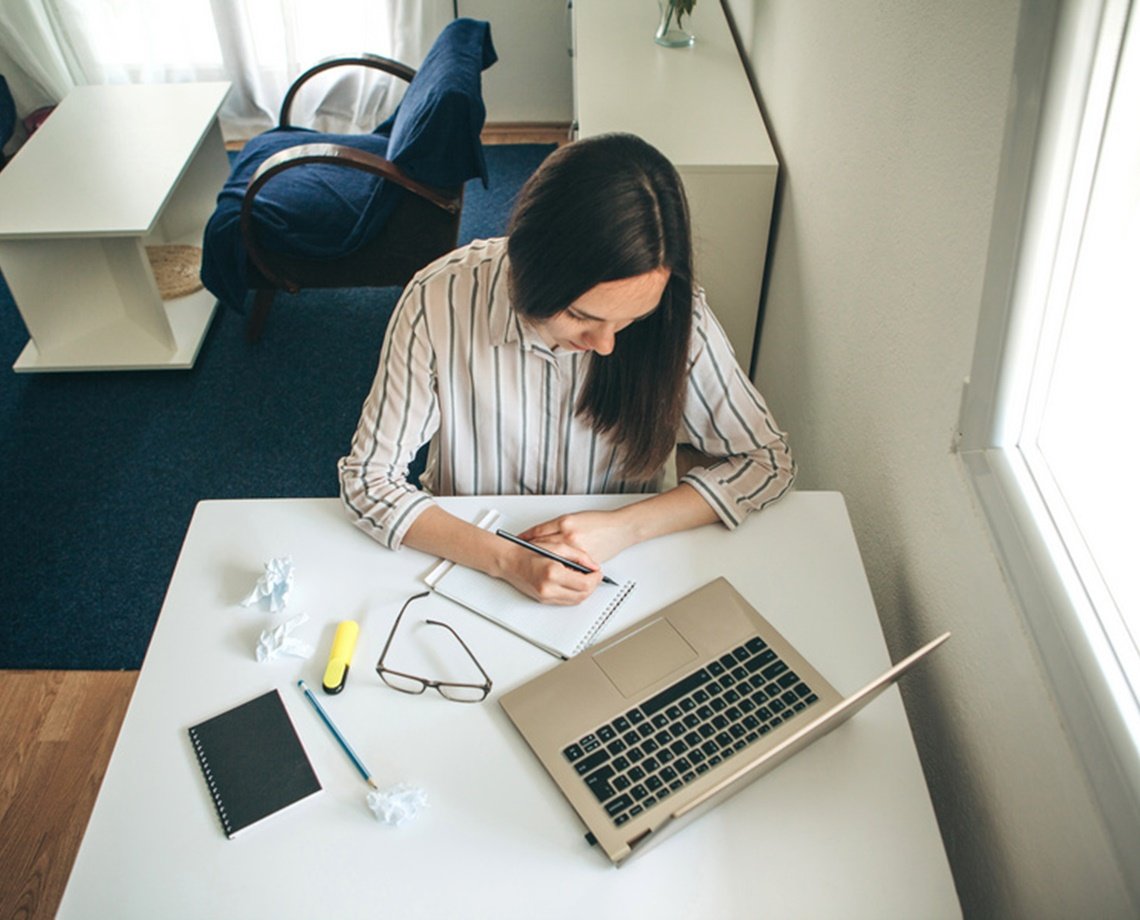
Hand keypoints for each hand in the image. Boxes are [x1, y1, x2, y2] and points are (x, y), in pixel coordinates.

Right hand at [497, 536, 603, 604]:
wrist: (509, 561)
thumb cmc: (528, 552)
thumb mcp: (557, 547)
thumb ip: (579, 556)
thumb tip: (594, 566)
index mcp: (553, 573)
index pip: (584, 583)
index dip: (596, 578)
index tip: (598, 572)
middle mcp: (549, 588)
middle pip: (582, 595)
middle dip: (592, 586)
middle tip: (595, 576)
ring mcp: (545, 596)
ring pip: (575, 600)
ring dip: (584, 591)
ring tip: (586, 579)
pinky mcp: (543, 600)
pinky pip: (565, 601)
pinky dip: (574, 594)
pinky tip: (574, 583)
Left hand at [517, 510, 636, 565]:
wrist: (620, 529)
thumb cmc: (600, 523)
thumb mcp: (574, 519)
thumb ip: (556, 527)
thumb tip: (539, 536)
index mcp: (565, 523)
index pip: (538, 532)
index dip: (525, 538)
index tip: (516, 542)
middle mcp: (569, 536)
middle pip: (542, 547)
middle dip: (530, 552)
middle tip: (519, 556)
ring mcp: (576, 551)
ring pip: (553, 560)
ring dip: (543, 563)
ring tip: (533, 566)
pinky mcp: (584, 561)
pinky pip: (567, 568)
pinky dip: (559, 570)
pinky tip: (554, 572)